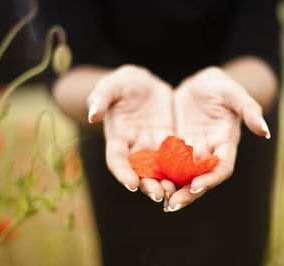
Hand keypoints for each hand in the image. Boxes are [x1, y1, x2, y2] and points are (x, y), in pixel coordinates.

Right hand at [87, 65, 175, 201]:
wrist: (145, 83)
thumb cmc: (124, 83)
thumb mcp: (112, 85)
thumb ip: (101, 98)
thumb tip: (92, 115)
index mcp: (117, 136)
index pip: (117, 159)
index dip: (122, 172)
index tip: (132, 184)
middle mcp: (134, 147)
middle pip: (139, 171)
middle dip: (148, 184)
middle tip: (159, 195)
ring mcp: (152, 146)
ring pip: (158, 170)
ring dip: (165, 183)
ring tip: (176, 193)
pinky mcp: (168, 142)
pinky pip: (174, 159)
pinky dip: (180, 170)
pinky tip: (191, 177)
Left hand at [166, 66, 269, 211]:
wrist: (199, 84)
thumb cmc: (219, 85)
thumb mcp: (232, 92)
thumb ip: (248, 109)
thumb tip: (265, 131)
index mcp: (225, 142)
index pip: (222, 167)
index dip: (211, 178)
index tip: (195, 186)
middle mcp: (208, 151)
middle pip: (200, 178)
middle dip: (188, 192)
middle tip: (172, 204)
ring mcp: (190, 151)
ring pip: (182, 175)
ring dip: (172, 188)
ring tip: (157, 198)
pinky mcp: (174, 146)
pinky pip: (166, 163)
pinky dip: (159, 174)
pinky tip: (145, 180)